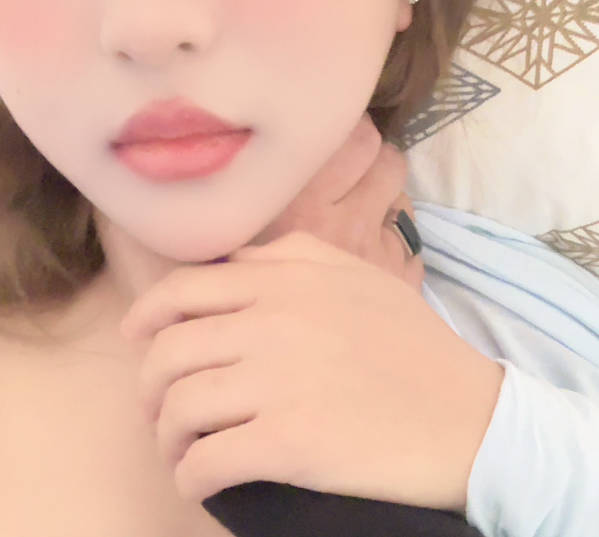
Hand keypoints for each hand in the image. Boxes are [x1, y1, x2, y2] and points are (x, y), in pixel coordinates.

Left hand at [121, 232, 504, 511]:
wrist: (469, 415)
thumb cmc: (413, 345)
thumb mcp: (357, 276)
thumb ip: (293, 255)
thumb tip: (235, 263)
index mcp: (286, 281)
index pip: (182, 290)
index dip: (146, 317)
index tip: (137, 340)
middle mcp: (272, 324)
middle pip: (168, 351)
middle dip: (150, 385)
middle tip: (159, 408)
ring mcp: (277, 383)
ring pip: (178, 407)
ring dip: (166, 435)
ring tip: (179, 448)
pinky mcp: (287, 443)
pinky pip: (206, 461)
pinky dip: (189, 475)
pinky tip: (198, 479)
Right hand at [248, 112, 423, 291]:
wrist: (281, 373)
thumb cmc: (252, 287)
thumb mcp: (236, 236)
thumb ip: (261, 193)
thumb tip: (276, 150)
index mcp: (302, 208)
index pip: (357, 139)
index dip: (352, 132)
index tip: (336, 137)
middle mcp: (349, 225)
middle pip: (388, 162)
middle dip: (374, 160)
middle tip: (351, 175)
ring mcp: (381, 257)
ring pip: (403, 202)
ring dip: (385, 203)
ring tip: (358, 222)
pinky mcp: (402, 285)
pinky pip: (412, 248)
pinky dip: (393, 248)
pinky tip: (369, 259)